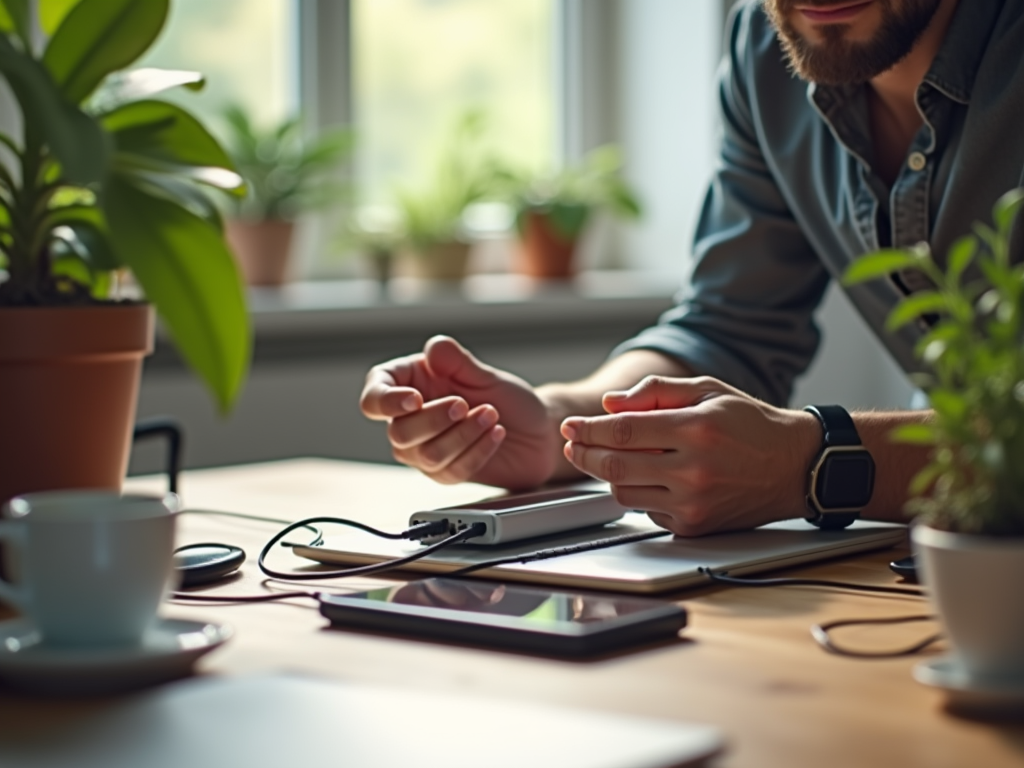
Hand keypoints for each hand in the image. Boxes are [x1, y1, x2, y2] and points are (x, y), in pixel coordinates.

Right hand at [360, 336, 558, 488]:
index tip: (414, 398)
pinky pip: (451, 470)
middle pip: (399, 432)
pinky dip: (476, 451)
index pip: (374, 397)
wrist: (537, 431)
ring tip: (491, 414)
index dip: (386, 400)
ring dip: (462, 434)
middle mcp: (409, 420)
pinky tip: (496, 434)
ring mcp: (424, 450)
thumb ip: (458, 362)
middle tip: (466, 404)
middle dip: (435, 419)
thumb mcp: (486, 375)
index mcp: (409, 386)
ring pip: (425, 455)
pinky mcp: (444, 473)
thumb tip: (434, 348)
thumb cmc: (508, 399)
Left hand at [559, 376, 819, 535]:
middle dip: (584, 454)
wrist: (794, 466)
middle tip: (573, 445)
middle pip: (615, 466)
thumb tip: (609, 404)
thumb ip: (655, 392)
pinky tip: (650, 476)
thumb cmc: (750, 423)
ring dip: (610, 475)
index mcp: (696, 429)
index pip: (623, 431)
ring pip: (624, 492)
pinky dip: (639, 492)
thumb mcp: (708, 390)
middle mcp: (694, 470)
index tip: (570, 426)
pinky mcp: (694, 526)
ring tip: (612, 458)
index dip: (589, 429)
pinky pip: (646, 510)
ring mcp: (694, 503)